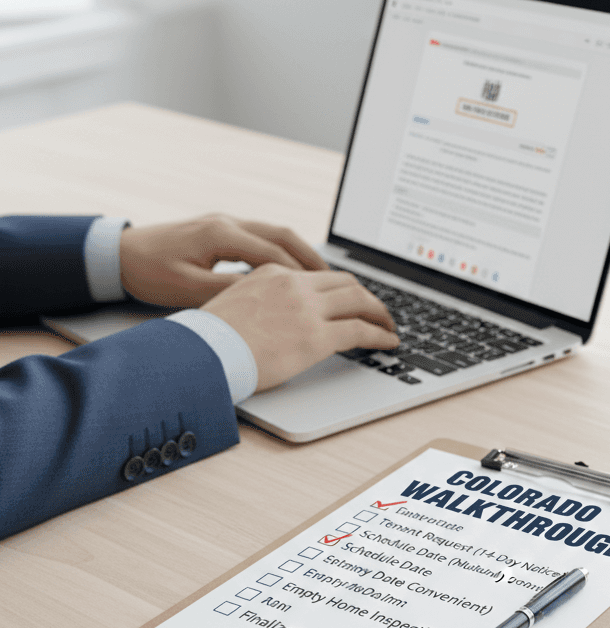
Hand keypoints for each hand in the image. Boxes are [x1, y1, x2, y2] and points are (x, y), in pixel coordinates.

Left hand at [120, 213, 328, 306]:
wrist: (117, 254)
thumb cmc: (148, 272)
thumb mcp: (189, 289)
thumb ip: (229, 293)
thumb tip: (266, 299)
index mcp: (220, 234)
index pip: (274, 255)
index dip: (302, 277)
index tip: (323, 295)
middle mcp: (227, 223)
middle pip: (283, 236)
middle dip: (312, 259)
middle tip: (336, 282)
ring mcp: (225, 224)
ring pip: (276, 234)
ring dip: (301, 254)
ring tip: (322, 278)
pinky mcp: (221, 231)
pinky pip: (262, 239)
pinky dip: (283, 254)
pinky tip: (292, 272)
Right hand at [200, 264, 398, 391]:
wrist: (202, 354)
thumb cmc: (210, 341)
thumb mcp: (235, 306)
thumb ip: (262, 304)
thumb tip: (278, 322)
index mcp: (272, 273)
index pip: (318, 275)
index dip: (342, 288)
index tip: (352, 300)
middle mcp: (293, 284)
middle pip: (346, 282)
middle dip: (367, 298)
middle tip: (378, 313)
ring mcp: (306, 308)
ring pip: (359, 301)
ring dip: (379, 314)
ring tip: (389, 328)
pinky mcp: (316, 335)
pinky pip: (361, 330)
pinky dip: (380, 335)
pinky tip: (388, 343)